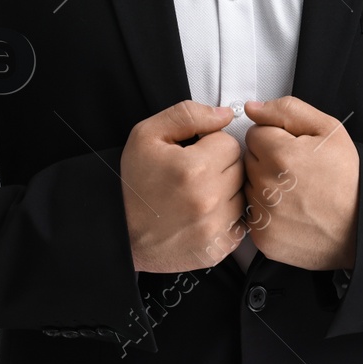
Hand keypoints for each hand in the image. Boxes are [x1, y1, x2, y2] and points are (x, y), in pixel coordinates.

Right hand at [120, 100, 248, 272]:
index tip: (193, 154)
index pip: (230, 143)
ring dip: (226, 192)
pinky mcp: (218, 249)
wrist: (120, 232)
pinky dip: (226, 217)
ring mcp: (214, 227)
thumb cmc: (133, 183)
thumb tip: (226, 114)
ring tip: (197, 194)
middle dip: (220, 166)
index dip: (211, 145)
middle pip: (239, 168)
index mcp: (193, 168)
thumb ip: (188, 115)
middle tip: (193, 175)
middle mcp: (208, 199)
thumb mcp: (148, 135)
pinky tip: (203, 215)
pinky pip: (240, 223)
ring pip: (242, 195)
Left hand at [242, 96, 358, 270]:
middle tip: (297, 171)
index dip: (276, 138)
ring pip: (249, 186)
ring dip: (265, 185)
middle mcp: (266, 185)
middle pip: (249, 159)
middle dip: (268, 160)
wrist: (360, 225)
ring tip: (295, 192)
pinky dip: (266, 211)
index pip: (254, 133)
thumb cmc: (347, 178)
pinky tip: (289, 211)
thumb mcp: (328, 129)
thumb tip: (253, 108)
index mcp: (280, 154)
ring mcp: (263, 214)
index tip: (294, 150)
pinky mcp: (262, 237)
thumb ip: (287, 110)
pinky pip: (252, 214)